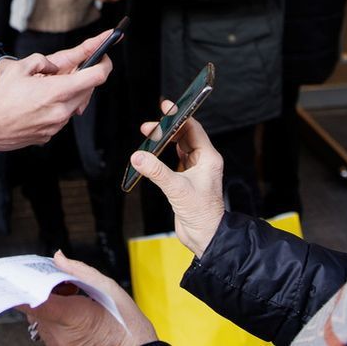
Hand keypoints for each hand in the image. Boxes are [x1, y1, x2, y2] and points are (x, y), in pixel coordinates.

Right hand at [0, 35, 112, 152]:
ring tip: (47, 89)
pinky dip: (57, 108)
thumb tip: (55, 67)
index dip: (104, 64)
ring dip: (69, 95)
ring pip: (74, 105)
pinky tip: (39, 104)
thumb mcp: (20, 67)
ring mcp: (55, 126)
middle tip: (71, 72)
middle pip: (88, 91)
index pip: (96, 77)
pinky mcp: (48, 136)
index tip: (104, 58)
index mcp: (56, 91)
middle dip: (84, 79)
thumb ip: (44, 62)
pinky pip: (61, 118)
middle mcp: (60, 111)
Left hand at [19, 250, 156, 345]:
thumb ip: (79, 271)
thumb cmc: (125, 326)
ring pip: (39, 315)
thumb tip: (58, 258)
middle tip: (62, 280)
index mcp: (72, 316)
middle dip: (41, 287)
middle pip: (34, 304)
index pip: (34, 301)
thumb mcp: (109, 289)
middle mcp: (59, 334)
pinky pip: (47, 326)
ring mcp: (57, 344)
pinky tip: (72, 308)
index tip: (14, 274)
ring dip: (48, 300)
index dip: (21, 286)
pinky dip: (54, 313)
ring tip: (73, 294)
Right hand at [132, 107, 224, 257]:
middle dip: (167, 129)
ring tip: (148, 136)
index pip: (193, 129)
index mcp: (208, 158)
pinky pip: (173, 160)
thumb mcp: (177, 189)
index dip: (179, 116)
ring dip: (164, 141)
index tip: (166, 108)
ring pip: (178, 147)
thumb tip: (138, 157)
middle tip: (149, 127)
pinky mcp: (186, 180)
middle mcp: (203, 161)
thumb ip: (156, 171)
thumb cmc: (202, 215)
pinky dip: (162, 155)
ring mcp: (195, 170)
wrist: (205, 238)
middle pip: (184, 135)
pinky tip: (152, 154)